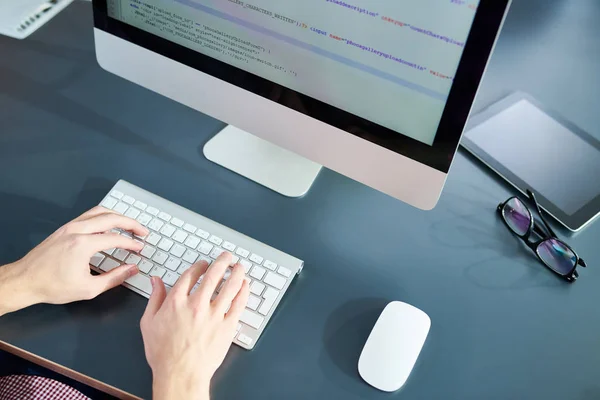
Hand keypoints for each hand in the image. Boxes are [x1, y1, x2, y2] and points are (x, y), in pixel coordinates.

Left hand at [0, 206, 147, 313]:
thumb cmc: (53, 287)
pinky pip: (89, 215)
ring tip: (129, 225)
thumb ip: (115, 278)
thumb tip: (132, 269)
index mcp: (83, 244)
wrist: (24, 281)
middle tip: (143, 232)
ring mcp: (69, 226)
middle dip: (131, 223)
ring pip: (99, 211)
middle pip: (111, 218)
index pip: (115, 238)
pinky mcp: (65, 228)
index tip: (140, 248)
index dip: (132, 243)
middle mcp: (77, 230)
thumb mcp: (89, 289)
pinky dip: (104, 217)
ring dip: (118, 216)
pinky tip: (109, 225)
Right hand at [140, 252, 249, 399]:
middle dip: (222, 262)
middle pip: (213, 275)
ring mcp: (214, 315)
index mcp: (176, 301)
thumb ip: (155, 298)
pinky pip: (239, 304)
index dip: (199, 266)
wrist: (180, 374)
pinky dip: (243, 291)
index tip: (204, 264)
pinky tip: (245, 285)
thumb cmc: (164, 353)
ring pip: (229, 286)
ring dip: (236, 273)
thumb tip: (156, 281)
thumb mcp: (148, 323)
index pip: (191, 275)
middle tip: (227, 257)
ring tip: (239, 266)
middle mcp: (196, 304)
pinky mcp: (227, 326)